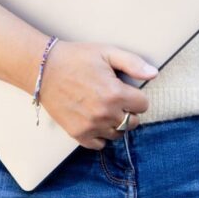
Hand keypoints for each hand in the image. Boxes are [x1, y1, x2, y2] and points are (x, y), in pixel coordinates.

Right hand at [37, 40, 157, 149]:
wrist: (44, 69)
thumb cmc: (77, 58)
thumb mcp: (107, 52)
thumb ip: (133, 63)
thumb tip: (154, 73)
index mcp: (115, 93)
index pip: (143, 105)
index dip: (137, 97)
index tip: (126, 90)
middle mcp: (105, 113)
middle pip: (132, 122)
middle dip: (129, 111)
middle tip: (116, 100)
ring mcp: (91, 126)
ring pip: (117, 134)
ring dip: (116, 123)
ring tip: (105, 109)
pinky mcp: (78, 134)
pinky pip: (100, 145)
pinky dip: (101, 136)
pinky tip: (96, 121)